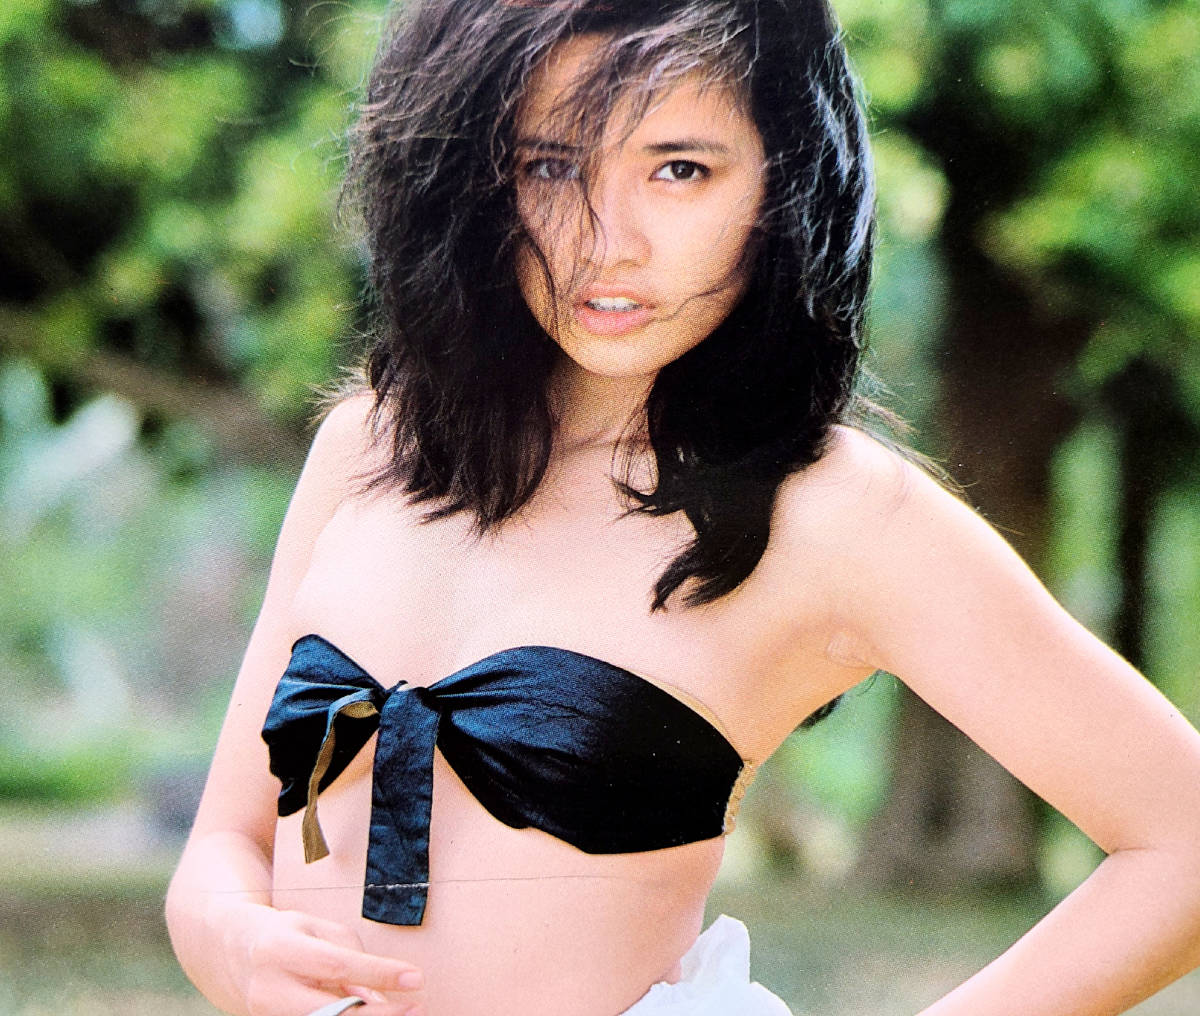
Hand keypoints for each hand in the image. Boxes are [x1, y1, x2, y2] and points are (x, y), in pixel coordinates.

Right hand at [232, 904, 424, 1015]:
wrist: (236, 953)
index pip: (337, 965)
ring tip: (401, 1014)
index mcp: (280, 949)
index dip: (379, 973)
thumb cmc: (287, 934)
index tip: (415, 978)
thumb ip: (350, 956)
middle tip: (416, 1009)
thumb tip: (381, 996)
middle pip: (330, 1011)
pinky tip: (373, 1014)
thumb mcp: (317, 929)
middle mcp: (269, 989)